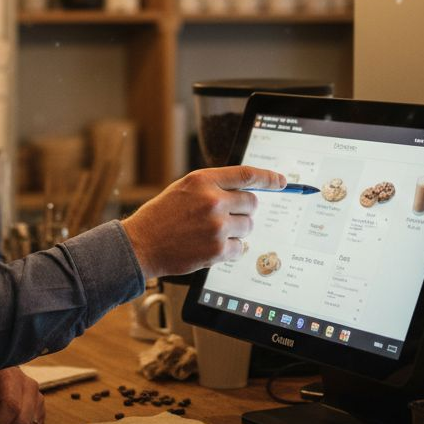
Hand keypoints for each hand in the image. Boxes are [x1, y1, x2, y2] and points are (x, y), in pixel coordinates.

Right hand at [121, 165, 283, 278]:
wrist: (141, 244)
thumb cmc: (161, 216)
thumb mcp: (184, 189)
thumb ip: (213, 186)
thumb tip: (246, 190)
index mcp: (203, 180)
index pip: (246, 174)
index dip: (268, 177)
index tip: (282, 181)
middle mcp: (213, 200)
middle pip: (252, 203)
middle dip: (244, 210)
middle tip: (227, 216)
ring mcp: (217, 225)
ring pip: (248, 226)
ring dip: (236, 231)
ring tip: (211, 233)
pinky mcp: (218, 248)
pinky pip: (240, 248)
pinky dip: (229, 249)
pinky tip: (210, 247)